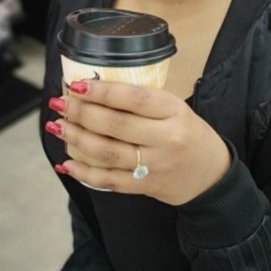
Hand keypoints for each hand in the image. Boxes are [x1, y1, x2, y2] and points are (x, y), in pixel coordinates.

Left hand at [46, 79, 230, 205]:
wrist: (211, 174)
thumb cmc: (189, 134)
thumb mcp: (175, 108)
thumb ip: (142, 101)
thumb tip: (95, 90)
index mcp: (175, 112)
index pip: (134, 99)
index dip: (103, 92)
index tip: (78, 85)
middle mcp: (166, 139)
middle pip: (116, 125)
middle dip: (82, 113)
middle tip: (61, 103)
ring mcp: (155, 165)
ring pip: (108, 152)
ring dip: (77, 139)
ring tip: (58, 126)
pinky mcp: (145, 186)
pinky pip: (110, 181)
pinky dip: (85, 173)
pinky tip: (67, 163)